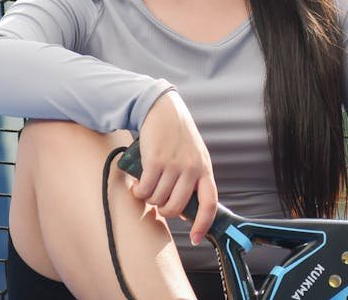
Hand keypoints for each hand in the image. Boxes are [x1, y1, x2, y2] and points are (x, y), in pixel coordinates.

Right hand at [134, 91, 216, 244]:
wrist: (162, 109)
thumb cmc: (177, 135)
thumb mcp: (193, 156)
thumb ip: (192, 179)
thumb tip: (181, 210)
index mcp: (204, 169)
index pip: (209, 203)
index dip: (203, 224)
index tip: (194, 238)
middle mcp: (191, 168)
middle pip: (176, 207)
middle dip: (164, 210)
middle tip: (158, 202)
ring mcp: (173, 165)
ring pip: (158, 200)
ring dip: (149, 199)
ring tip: (146, 187)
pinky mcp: (155, 161)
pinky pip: (145, 190)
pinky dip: (138, 191)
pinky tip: (138, 185)